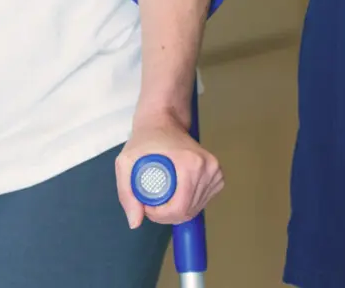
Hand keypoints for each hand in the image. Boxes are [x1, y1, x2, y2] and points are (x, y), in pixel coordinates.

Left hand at [115, 112, 222, 228]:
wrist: (164, 122)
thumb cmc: (145, 141)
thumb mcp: (125, 162)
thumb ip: (126, 193)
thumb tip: (135, 223)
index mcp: (190, 164)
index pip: (179, 207)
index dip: (160, 215)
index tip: (147, 206)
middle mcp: (208, 168)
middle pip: (188, 211)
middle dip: (167, 215)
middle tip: (152, 203)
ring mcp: (216, 171)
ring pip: (196, 209)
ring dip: (177, 211)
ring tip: (162, 197)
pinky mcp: (218, 175)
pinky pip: (203, 202)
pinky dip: (188, 204)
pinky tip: (176, 193)